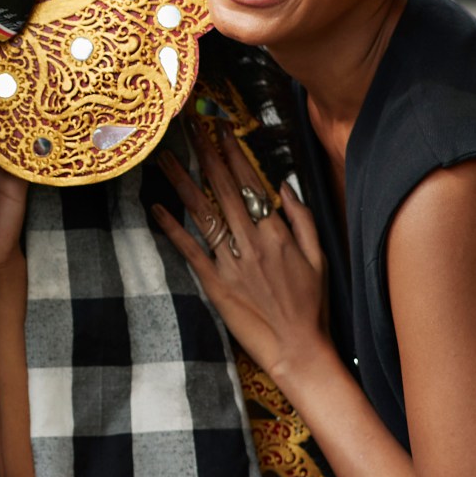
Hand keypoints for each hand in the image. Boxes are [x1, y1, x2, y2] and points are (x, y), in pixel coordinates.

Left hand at [150, 121, 330, 383]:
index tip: (220, 130)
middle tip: (188, 127)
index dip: (233, 154)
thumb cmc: (312, 304)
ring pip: (202, 214)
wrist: (299, 349)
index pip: (250, 184)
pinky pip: (190, 250)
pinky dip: (172, 228)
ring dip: (182, 182)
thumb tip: (283, 185)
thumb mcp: (320, 257)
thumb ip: (302, 218)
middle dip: (205, 155)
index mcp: (278, 233)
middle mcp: (252, 242)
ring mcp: (232, 263)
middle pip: (222, 190)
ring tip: (164, 156)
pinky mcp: (215, 284)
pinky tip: (155, 207)